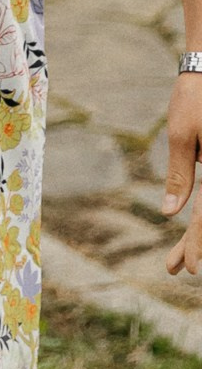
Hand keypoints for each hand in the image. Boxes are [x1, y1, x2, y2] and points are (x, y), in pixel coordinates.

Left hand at [165, 70, 201, 275]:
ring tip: (180, 259)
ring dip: (200, 233)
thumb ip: (180, 175)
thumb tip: (170, 214)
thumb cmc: (197, 99)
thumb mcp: (184, 135)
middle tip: (176, 270)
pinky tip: (192, 230)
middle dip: (198, 244)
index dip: (199, 244)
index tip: (191, 268)